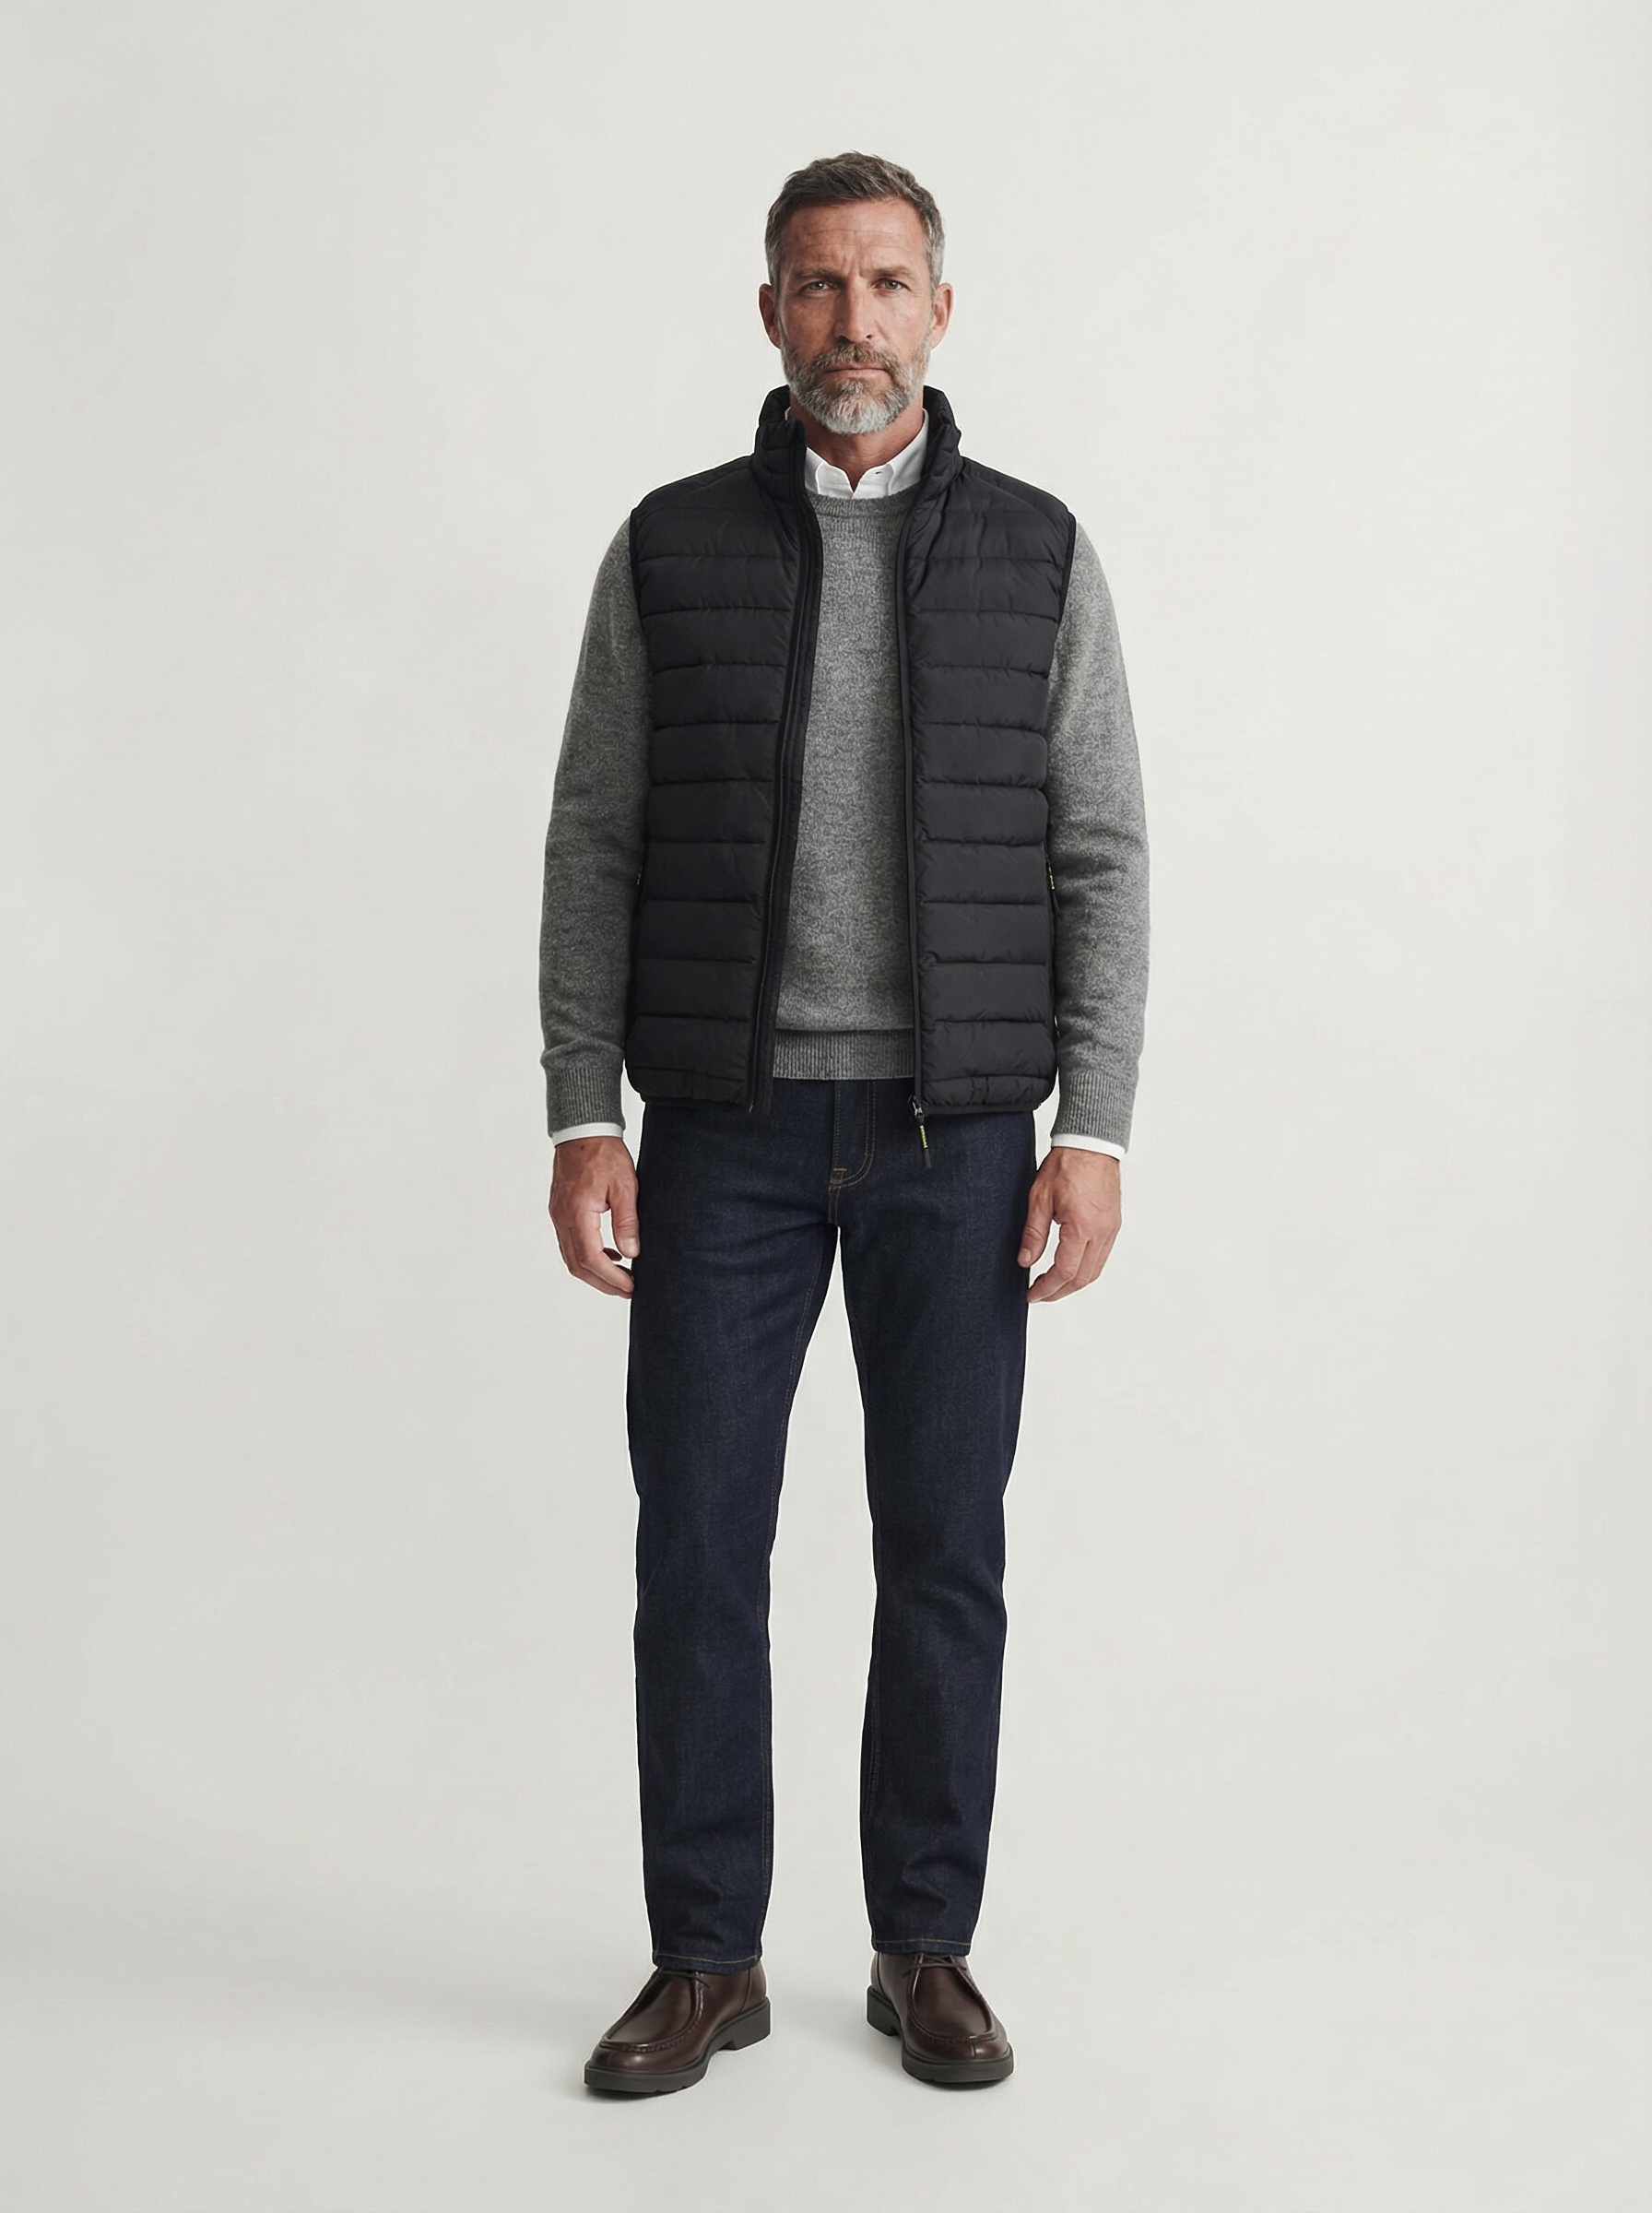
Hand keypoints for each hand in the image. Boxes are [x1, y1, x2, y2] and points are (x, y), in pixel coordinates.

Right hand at [549, 1135, 639, 1297]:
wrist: (582, 1131)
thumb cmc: (604, 1153)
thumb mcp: (624, 1185)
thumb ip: (627, 1221)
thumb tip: (631, 1253)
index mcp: (577, 1213)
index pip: (591, 1258)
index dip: (611, 1278)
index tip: (631, 1286)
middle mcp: (562, 1218)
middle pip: (577, 1265)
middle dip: (603, 1283)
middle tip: (627, 1290)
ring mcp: (558, 1215)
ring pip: (571, 1257)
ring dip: (594, 1272)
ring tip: (620, 1277)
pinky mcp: (560, 1212)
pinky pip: (569, 1243)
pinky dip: (587, 1256)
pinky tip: (608, 1253)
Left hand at [1017, 1148, 1120, 1303]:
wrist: (1091, 1144)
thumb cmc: (1067, 1164)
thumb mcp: (1039, 1198)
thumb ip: (1033, 1233)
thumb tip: (1025, 1261)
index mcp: (1082, 1227)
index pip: (1065, 1272)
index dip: (1047, 1288)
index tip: (1033, 1294)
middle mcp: (1101, 1232)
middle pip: (1083, 1278)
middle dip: (1060, 1291)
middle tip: (1040, 1294)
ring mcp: (1111, 1229)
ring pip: (1095, 1270)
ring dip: (1074, 1283)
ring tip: (1052, 1285)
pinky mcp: (1113, 1224)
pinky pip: (1102, 1256)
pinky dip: (1086, 1269)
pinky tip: (1070, 1267)